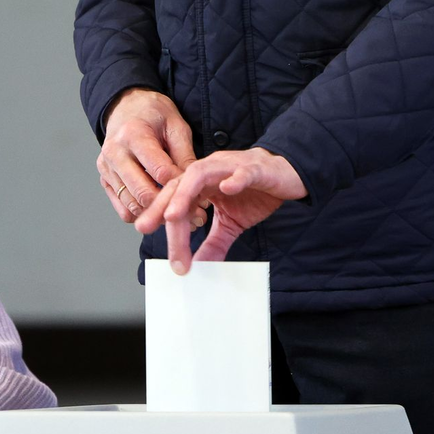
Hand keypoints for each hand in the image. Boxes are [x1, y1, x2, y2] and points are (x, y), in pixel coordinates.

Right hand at [98, 88, 205, 227]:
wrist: (126, 105)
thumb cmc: (152, 113)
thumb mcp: (175, 125)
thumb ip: (184, 155)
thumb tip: (193, 187)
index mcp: (133, 134)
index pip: (160, 171)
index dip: (182, 186)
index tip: (198, 194)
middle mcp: (115, 153)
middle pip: (144, 193)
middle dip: (170, 206)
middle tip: (193, 214)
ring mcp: (106, 168)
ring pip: (133, 206)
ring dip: (157, 214)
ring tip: (178, 212)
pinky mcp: (104, 179)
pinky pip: (123, 210)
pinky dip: (142, 214)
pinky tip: (157, 207)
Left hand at [135, 148, 306, 270]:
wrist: (288, 174)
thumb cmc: (256, 193)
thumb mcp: (231, 223)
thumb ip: (214, 242)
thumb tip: (198, 266)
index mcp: (201, 182)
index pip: (176, 199)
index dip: (160, 216)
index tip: (144, 233)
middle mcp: (210, 170)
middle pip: (180, 186)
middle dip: (162, 206)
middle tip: (147, 226)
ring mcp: (231, 166)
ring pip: (201, 174)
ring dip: (186, 193)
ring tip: (173, 214)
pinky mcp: (256, 168)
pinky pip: (243, 172)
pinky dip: (234, 179)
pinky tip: (227, 189)